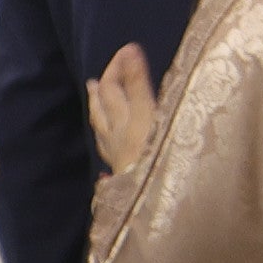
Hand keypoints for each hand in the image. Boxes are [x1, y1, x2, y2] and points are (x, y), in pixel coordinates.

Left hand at [85, 42, 159, 176]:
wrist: (159, 213)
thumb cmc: (169, 166)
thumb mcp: (161, 118)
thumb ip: (143, 86)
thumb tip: (132, 51)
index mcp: (135, 122)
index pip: (122, 87)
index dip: (123, 66)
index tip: (130, 48)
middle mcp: (122, 137)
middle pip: (107, 105)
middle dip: (106, 83)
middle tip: (106, 70)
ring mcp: (120, 156)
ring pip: (102, 127)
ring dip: (97, 106)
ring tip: (93, 92)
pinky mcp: (124, 174)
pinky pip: (108, 150)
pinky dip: (105, 140)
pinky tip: (104, 147)